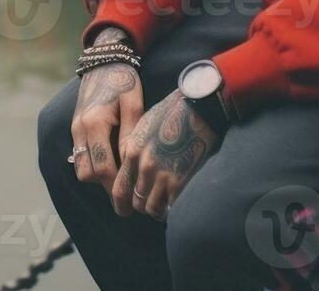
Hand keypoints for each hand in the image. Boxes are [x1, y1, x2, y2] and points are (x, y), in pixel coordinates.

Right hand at [71, 28, 143, 194]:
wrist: (105, 60)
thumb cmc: (124, 81)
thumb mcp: (134, 106)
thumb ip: (130, 136)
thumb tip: (130, 166)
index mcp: (95, 123)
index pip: (101, 169)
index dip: (115, 189)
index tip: (130, 201)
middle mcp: (80, 128)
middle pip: (87, 174)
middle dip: (106, 188)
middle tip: (127, 197)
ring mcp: (75, 128)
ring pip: (81, 168)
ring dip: (98, 177)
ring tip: (121, 180)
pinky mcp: (75, 127)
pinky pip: (80, 155)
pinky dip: (93, 165)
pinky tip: (111, 164)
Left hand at [112, 89, 220, 220]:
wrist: (199, 108)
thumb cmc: (171, 113)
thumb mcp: (143, 127)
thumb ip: (133, 148)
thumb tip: (131, 167)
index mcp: (132, 151)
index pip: (119, 188)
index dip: (122, 201)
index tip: (126, 206)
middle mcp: (144, 166)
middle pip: (135, 201)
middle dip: (140, 206)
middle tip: (147, 205)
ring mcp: (163, 175)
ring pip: (151, 208)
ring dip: (156, 209)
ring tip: (162, 206)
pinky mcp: (181, 181)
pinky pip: (171, 207)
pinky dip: (171, 209)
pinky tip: (174, 205)